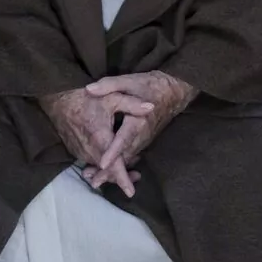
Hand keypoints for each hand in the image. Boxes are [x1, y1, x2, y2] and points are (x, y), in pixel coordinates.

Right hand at [38, 86, 153, 197]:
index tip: (130, 193)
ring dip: (112, 169)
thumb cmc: (87, 98)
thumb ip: (132, 104)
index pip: (113, 164)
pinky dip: (101, 163)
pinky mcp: (75, 152)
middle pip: (107, 171)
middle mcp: (89, 149)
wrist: (58, 100)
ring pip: (99, 168)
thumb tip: (151, 107)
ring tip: (129, 164)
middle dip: (122, 176)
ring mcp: (80, 152)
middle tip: (137, 175)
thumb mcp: (112, 97)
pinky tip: (111, 158)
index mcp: (100, 138)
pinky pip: (91, 162)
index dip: (122, 179)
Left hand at [80, 71, 197, 191]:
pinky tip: (105, 173)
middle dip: (110, 170)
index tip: (102, 163)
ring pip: (127, 159)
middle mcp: (142, 134)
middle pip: (125, 156)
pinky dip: (118, 166)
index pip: (124, 138)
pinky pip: (129, 156)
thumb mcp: (129, 81)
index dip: (113, 151)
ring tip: (94, 181)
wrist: (172, 92)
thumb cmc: (149, 86)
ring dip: (113, 171)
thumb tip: (89, 90)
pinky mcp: (142, 141)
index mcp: (138, 119)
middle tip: (93, 181)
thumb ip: (109, 85)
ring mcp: (143, 139)